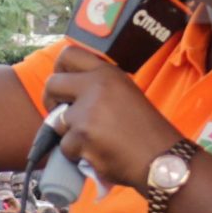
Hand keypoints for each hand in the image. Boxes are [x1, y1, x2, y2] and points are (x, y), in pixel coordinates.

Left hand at [40, 45, 189, 189]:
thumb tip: (67, 92)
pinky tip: (98, 154)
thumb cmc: (145, 130)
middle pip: (52, 83)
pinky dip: (77, 154)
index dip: (59, 69)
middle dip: (50, 101)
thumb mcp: (125, 93)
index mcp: (108, 73)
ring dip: (70, 133)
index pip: (68, 54)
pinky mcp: (82, 136)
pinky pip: (65, 146)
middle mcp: (96, 86)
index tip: (61, 85)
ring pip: (57, 121)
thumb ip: (99, 87)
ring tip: (95, 140)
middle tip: (60, 114)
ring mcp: (87, 111)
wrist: (161, 158)